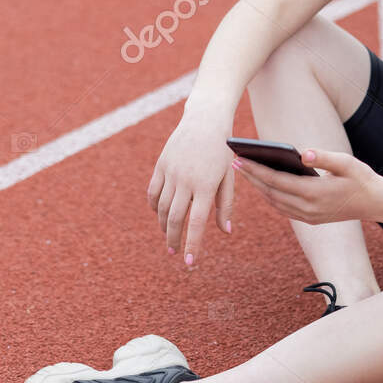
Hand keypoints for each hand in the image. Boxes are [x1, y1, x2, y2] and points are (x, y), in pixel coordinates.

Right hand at [147, 114, 234, 267]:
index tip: (190, 262)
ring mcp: (171, 172)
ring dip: (163, 226)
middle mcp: (186, 180)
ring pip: (161, 207)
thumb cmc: (223, 151)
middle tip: (174, 253)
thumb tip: (225, 231)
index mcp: (206, 185)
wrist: (206, 120)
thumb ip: (226, 205)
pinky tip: (159, 215)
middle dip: (173, 240)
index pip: (197, 223)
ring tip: (168, 237)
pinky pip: (153, 192)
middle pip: (174, 219)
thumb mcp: (229, 177)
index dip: (193, 244)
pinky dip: (154, 207)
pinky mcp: (161, 165)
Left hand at [231, 147, 381, 225]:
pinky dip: (271, 197)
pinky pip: (283, 209)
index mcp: (314, 192)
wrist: (376, 203)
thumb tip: (303, 153)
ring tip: (245, 172)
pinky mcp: (311, 220)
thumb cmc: (361, 178)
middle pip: (270, 192)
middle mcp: (308, 208)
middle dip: (251, 177)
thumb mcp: (346, 162)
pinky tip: (264, 185)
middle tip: (234, 162)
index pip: (275, 181)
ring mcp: (308, 216)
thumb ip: (323, 157)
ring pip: (275, 202)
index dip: (255, 170)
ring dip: (258, 188)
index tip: (238, 159)